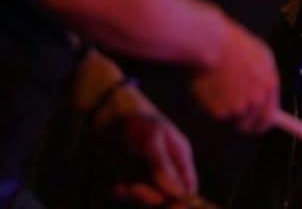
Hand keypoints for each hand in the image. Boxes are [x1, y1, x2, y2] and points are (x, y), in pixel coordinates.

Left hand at [92, 85, 196, 206]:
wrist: (103, 112)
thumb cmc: (133, 120)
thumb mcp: (151, 141)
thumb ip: (163, 168)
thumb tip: (177, 193)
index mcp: (179, 157)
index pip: (188, 187)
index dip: (182, 201)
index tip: (169, 205)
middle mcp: (166, 168)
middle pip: (167, 197)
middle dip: (151, 198)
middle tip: (135, 188)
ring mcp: (146, 173)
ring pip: (147, 199)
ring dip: (135, 196)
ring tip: (124, 184)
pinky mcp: (128, 176)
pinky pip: (128, 195)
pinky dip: (122, 193)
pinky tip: (115, 184)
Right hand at [191, 20, 278, 132]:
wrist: (211, 43)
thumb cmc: (234, 44)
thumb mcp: (261, 57)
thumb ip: (265, 79)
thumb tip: (264, 96)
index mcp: (270, 86)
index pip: (269, 117)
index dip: (261, 124)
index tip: (255, 126)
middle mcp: (257, 100)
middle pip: (251, 125)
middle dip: (242, 122)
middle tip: (230, 110)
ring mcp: (239, 108)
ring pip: (231, 119)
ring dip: (225, 109)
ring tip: (218, 87)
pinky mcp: (220, 113)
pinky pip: (216, 114)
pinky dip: (211, 106)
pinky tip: (209, 87)